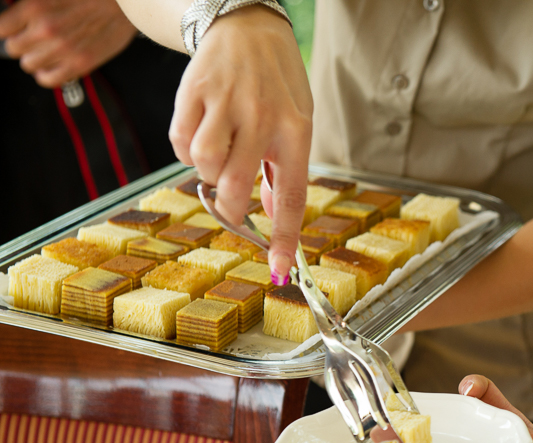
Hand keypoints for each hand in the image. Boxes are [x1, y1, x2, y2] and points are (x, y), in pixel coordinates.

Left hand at [0, 0, 137, 86]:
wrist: (126, 4)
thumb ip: (30, 4)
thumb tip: (15, 16)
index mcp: (34, 6)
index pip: (1, 29)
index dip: (8, 29)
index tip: (14, 29)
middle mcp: (46, 29)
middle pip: (13, 48)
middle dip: (22, 43)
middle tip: (33, 38)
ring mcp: (63, 49)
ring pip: (29, 65)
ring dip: (35, 59)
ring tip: (46, 51)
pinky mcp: (80, 64)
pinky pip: (49, 80)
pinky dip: (47, 74)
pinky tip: (54, 65)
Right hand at [169, 6, 310, 285]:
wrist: (248, 28)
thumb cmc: (277, 85)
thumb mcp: (298, 123)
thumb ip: (284, 170)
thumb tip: (273, 217)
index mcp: (296, 131)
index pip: (290, 197)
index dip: (283, 238)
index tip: (279, 270)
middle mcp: (261, 118)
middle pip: (234, 188)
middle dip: (229, 206)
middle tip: (230, 198)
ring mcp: (225, 104)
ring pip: (203, 165)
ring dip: (206, 172)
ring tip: (220, 153)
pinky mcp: (193, 93)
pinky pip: (180, 143)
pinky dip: (186, 149)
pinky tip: (202, 131)